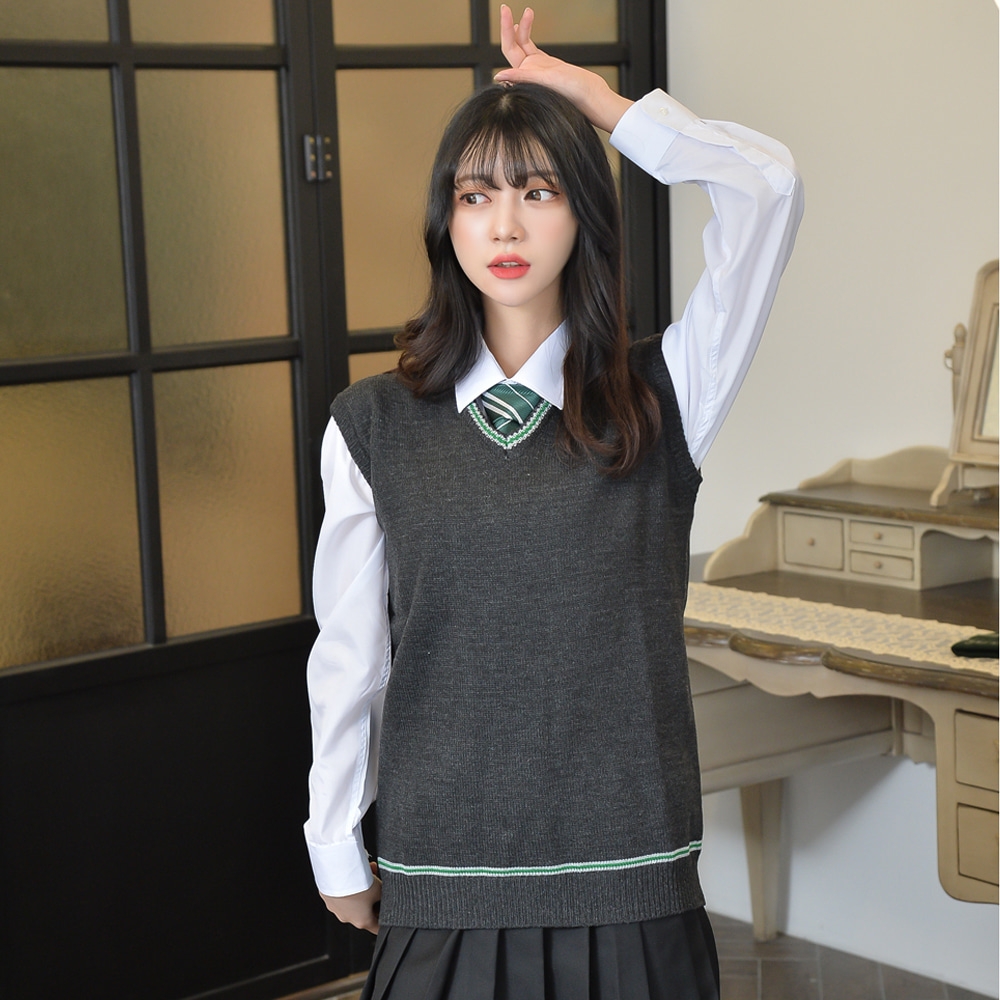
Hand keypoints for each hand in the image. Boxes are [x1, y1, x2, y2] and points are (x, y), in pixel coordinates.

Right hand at [320, 862, 381, 934]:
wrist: (338, 871)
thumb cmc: (358, 883)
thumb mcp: (380, 888)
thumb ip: (383, 895)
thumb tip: (383, 894)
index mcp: (362, 922)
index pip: (376, 927)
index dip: (384, 920)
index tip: (387, 914)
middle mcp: (347, 918)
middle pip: (366, 910)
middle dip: (373, 895)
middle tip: (377, 882)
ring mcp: (336, 909)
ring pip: (354, 900)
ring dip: (360, 889)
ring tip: (367, 872)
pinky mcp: (328, 898)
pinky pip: (342, 894)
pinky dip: (348, 885)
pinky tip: (354, 873)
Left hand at [493, 5, 632, 132]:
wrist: (592, 95)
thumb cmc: (574, 93)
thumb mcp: (547, 81)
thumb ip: (523, 78)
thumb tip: (499, 76)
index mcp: (526, 76)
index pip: (509, 49)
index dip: (505, 30)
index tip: (506, 13)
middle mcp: (529, 72)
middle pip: (511, 45)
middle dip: (507, 25)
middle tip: (506, 7)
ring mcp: (537, 68)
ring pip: (522, 44)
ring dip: (521, 27)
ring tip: (527, 12)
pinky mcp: (546, 65)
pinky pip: (531, 47)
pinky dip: (527, 34)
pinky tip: (525, 25)